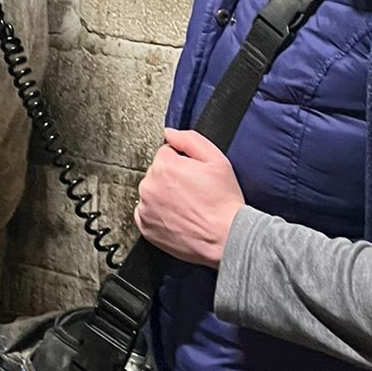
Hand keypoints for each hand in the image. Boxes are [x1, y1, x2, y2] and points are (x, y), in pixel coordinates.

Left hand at [134, 129, 245, 268]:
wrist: (226, 237)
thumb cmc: (224, 202)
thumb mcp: (216, 160)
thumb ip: (190, 139)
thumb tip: (170, 133)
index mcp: (164, 166)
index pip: (166, 153)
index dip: (184, 162)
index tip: (195, 176)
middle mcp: (149, 185)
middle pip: (157, 172)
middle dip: (172, 178)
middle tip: (194, 192)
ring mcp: (146, 207)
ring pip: (152, 192)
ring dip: (164, 196)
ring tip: (187, 206)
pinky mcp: (145, 226)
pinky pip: (147, 212)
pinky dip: (158, 214)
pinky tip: (178, 217)